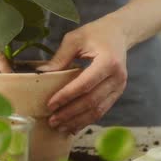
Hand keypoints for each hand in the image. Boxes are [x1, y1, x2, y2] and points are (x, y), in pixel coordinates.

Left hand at [38, 16, 128, 133]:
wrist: (118, 33)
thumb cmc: (95, 33)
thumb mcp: (75, 39)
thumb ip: (60, 57)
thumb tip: (40, 73)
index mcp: (108, 61)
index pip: (85, 84)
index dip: (67, 96)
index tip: (51, 105)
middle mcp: (117, 77)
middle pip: (92, 101)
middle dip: (70, 113)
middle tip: (52, 120)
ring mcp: (119, 87)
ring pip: (98, 110)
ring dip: (78, 121)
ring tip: (60, 127)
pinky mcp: (117, 93)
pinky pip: (102, 110)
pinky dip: (87, 120)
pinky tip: (73, 125)